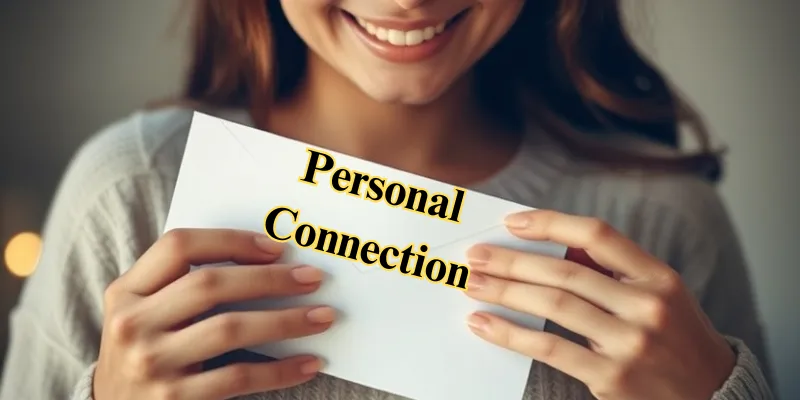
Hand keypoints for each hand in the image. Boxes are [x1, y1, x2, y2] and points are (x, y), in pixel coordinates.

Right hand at [95, 229, 334, 399]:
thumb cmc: (145, 351)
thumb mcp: (145, 312)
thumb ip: (182, 284)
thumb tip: (268, 260)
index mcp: (126, 291)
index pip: (178, 246)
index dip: (231, 240)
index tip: (276, 248)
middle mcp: (132, 324)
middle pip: (210, 284)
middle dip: (270, 278)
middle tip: (313, 278)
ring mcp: (150, 363)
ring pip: (230, 329)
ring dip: (286, 321)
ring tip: (323, 317)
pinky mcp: (173, 399)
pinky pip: (238, 377)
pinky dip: (280, 370)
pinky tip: (308, 363)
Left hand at [463, 210, 735, 399]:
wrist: (714, 397)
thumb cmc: (676, 340)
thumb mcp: (659, 296)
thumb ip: (612, 271)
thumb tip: (549, 247)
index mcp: (659, 276)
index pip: (597, 235)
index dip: (551, 223)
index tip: (512, 222)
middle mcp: (647, 305)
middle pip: (565, 270)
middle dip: (512, 261)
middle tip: (476, 256)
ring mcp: (631, 342)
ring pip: (553, 304)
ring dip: (505, 291)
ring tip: (472, 285)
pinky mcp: (613, 377)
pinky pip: (550, 347)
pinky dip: (511, 333)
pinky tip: (485, 325)